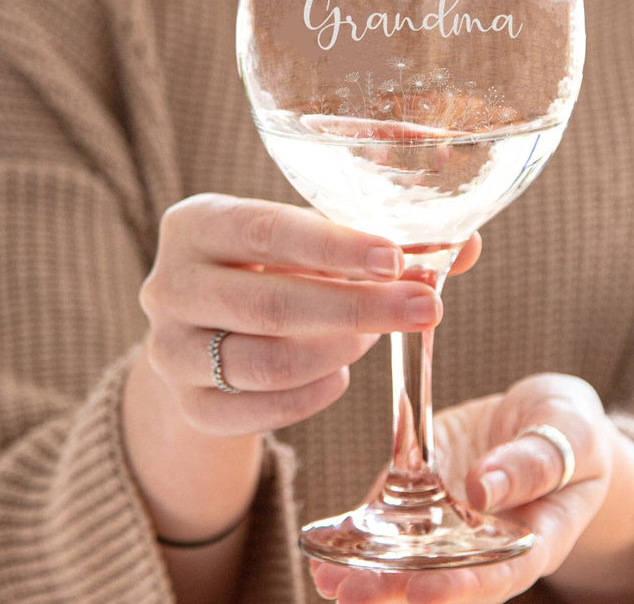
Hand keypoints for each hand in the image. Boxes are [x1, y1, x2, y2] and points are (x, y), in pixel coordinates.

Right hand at [139, 194, 479, 437]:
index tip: (395, 258)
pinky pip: (260, 410)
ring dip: (339, 349)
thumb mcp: (306, 242)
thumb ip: (377, 240)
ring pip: (267, 362)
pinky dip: (313, 394)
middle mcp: (167, 285)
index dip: (333, 246)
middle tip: (427, 307)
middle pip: (271, 303)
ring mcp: (169, 351)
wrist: (206, 330)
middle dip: (359, 307)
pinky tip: (339, 372)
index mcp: (195, 222)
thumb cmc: (271, 268)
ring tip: (374, 335)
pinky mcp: (188, 406)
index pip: (264, 230)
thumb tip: (465, 245)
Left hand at [310, 374, 633, 603]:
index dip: (461, 589)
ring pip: (411, 560)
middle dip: (396, 589)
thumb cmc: (572, 430)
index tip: (421, 594)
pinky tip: (325, 544)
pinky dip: (359, 534)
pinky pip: (392, 521)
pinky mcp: (427, 498)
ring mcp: (454, 525)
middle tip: (352, 592)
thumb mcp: (572, 431)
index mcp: (538, 537)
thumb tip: (484, 490)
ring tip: (328, 577)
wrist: (549, 419)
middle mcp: (489, 544)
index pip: (499, 575)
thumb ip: (537, 461)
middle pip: (445, 580)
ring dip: (369, 572)